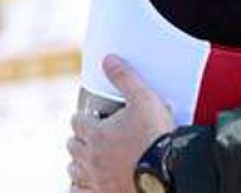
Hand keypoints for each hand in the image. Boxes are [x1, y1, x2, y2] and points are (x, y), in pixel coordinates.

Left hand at [67, 55, 174, 192]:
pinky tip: (90, 180)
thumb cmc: (156, 134)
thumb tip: (108, 60)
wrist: (168, 170)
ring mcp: (95, 178)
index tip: (95, 116)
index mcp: (96, 133)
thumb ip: (125, 78)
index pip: (77, 121)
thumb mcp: (144, 98)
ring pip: (74, 169)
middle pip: (72, 145)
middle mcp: (90, 157)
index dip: (85, 116)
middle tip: (96, 134)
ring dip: (80, 161)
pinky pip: (78, 191)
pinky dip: (81, 185)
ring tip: (93, 156)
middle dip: (81, 138)